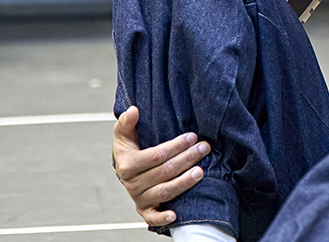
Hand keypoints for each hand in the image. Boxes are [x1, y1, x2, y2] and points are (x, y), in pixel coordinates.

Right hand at [112, 106, 210, 226]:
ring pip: (164, 191)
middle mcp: (133, 184)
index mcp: (128, 165)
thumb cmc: (129, 150)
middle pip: (164, 172)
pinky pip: (152, 217)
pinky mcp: (145, 210)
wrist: (125, 170)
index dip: (175, 146)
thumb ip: (127, 122)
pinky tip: (176, 214)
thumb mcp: (124, 135)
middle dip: (187, 159)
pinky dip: (163, 218)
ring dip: (184, 183)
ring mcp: (139, 198)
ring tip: (201, 172)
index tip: (192, 136)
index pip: (156, 155)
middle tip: (204, 148)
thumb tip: (133, 110)